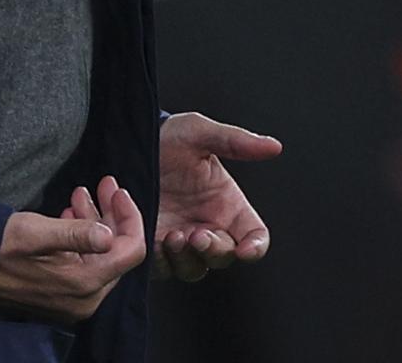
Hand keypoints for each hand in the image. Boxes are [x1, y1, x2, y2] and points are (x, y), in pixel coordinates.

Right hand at [0, 176, 146, 323]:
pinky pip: (85, 263)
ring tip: (80, 195)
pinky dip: (83, 236)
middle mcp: (85, 299)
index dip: (130, 217)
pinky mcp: (62, 294)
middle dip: (113, 215)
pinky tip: (70, 214)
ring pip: (101, 255)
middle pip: (118, 253)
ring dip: (96, 222)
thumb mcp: (36, 232)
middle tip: (103, 184)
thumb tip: (109, 236)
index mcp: (83, 284)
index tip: (116, 190)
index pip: (130, 251)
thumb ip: (76, 234)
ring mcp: (74, 300)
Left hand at [154, 112, 281, 281]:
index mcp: (227, 205)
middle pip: (224, 256)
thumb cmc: (168, 138)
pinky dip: (162, 261)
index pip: (254, 236)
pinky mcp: (153, 247)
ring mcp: (180, 239)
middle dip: (214, 250)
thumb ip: (235, 141)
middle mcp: (207, 226)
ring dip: (188, 258)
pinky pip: (163, 269)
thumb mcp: (199, 132)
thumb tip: (273, 146)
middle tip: (198, 235)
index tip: (246, 250)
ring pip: (194, 268)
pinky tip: (155, 240)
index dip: (256, 247)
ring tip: (174, 236)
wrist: (127, 144)